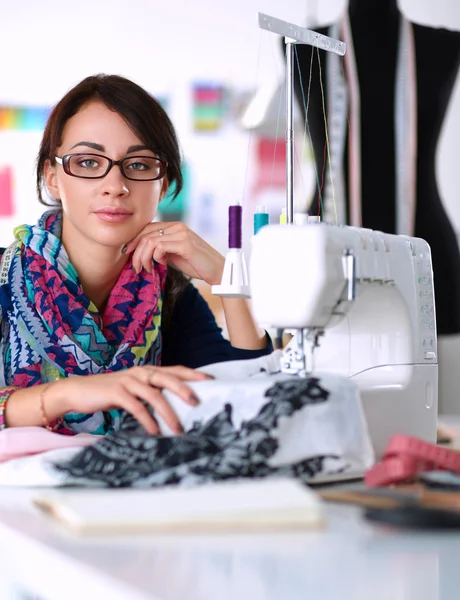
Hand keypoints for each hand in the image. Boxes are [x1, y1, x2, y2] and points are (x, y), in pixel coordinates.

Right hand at [62, 365, 210, 434]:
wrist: (77, 391)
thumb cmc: (109, 392)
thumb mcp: (133, 389)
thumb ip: (151, 392)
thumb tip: (175, 406)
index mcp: (147, 371)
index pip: (175, 370)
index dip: (192, 374)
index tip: (210, 380)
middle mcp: (140, 372)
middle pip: (168, 378)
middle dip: (184, 390)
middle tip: (197, 403)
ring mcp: (128, 381)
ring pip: (154, 395)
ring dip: (168, 413)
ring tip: (178, 428)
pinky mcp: (116, 392)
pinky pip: (136, 406)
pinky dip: (147, 420)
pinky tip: (155, 431)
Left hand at [124, 222, 224, 284]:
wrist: (217, 271)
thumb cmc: (196, 264)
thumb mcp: (174, 255)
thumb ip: (161, 250)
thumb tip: (142, 252)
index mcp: (175, 227)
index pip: (147, 228)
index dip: (134, 240)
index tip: (128, 253)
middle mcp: (178, 226)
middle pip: (146, 234)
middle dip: (136, 252)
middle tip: (135, 267)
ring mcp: (182, 233)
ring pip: (150, 241)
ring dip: (143, 257)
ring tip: (145, 269)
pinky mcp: (185, 243)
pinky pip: (160, 246)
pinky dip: (155, 257)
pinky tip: (160, 265)